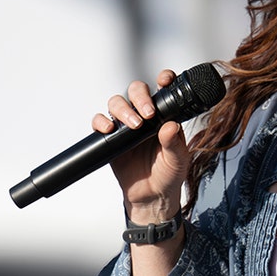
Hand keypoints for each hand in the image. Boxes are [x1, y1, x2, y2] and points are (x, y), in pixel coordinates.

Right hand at [93, 69, 190, 223]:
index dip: (163, 79)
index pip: (162, 90)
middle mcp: (143, 116)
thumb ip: (174, 143)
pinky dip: (101, 122)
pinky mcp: (109, 138)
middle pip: (135, 91)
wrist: (152, 196)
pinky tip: (109, 130)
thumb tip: (171, 126)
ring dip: (122, 109)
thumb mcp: (178, 160)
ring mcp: (125, 125)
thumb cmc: (168, 174)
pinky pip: (99, 122)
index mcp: (164, 115)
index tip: (165, 80)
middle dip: (139, 96)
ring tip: (133, 125)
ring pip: (116, 103)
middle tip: (148, 113)